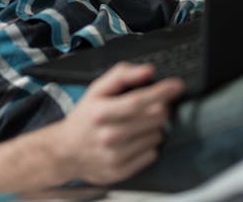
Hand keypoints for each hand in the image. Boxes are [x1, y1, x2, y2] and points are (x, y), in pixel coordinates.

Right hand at [49, 62, 184, 184]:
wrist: (65, 150)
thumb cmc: (85, 117)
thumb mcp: (96, 90)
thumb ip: (121, 75)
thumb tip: (148, 70)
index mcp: (101, 112)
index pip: (139, 101)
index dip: (162, 91)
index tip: (177, 86)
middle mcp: (108, 135)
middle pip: (154, 118)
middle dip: (159, 108)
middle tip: (150, 106)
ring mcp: (115, 155)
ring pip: (156, 135)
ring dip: (152, 127)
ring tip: (135, 125)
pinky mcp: (121, 171)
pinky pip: (152, 154)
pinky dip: (147, 145)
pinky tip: (133, 141)